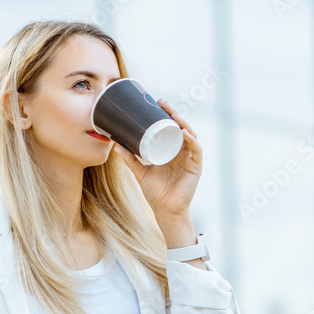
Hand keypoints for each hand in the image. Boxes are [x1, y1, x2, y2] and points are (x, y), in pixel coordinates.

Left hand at [113, 98, 200, 219]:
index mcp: (171, 150)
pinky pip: (196, 150)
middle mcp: (182, 152)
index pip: (171, 128)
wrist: (165, 210)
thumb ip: (131, 159)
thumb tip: (116, 145)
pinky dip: (192, 140)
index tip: (157, 103)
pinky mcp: (196, 167)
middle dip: (174, 114)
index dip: (166, 115)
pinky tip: (184, 133)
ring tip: (173, 115)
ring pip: (190, 135)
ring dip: (183, 123)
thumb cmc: (156, 192)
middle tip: (163, 104)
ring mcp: (190, 158)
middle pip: (181, 127)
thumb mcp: (141, 172)